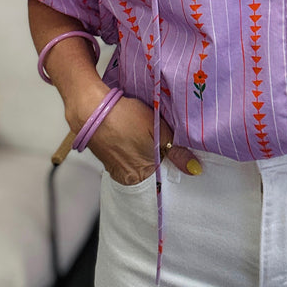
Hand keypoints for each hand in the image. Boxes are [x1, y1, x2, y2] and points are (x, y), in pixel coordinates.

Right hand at [75, 89, 201, 184]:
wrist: (92, 109)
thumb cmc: (125, 117)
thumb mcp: (157, 130)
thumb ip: (176, 152)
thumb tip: (194, 169)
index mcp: (141, 176)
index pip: (164, 177)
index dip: (172, 164)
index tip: (179, 154)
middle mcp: (127, 177)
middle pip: (152, 172)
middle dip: (160, 159)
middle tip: (162, 141)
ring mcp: (115, 168)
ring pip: (139, 164)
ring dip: (146, 153)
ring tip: (148, 137)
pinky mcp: (107, 158)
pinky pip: (126, 158)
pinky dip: (133, 149)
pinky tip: (135, 136)